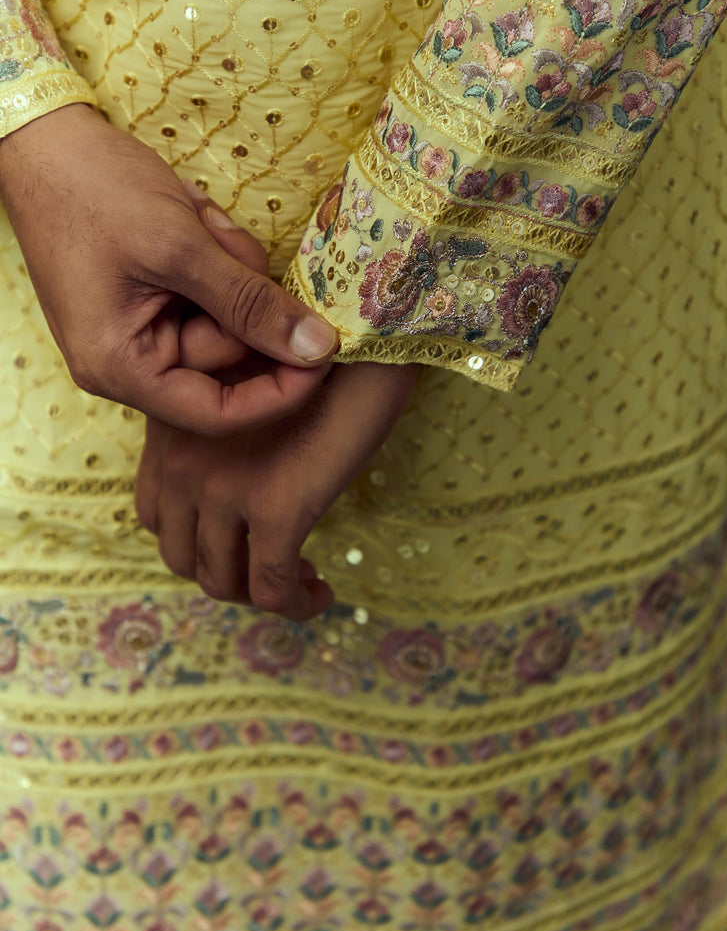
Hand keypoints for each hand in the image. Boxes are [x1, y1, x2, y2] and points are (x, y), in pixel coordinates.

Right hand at [0, 104, 338, 432]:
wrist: (47, 140)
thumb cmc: (93, 192)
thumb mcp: (181, 247)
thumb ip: (250, 303)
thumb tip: (317, 348)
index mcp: (121, 367)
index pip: (217, 413)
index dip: (278, 392)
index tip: (325, 356)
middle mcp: (130, 359)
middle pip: (226, 356)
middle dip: (242, 295)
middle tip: (224, 240)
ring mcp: (142, 326)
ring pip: (226, 317)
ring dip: (231, 265)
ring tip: (200, 221)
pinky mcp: (155, 294)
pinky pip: (211, 290)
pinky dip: (216, 253)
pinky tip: (194, 219)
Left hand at [136, 362, 417, 618]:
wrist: (365, 327)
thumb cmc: (321, 344)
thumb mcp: (253, 378)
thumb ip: (232, 425)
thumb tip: (254, 470)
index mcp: (173, 426)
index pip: (156, 510)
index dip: (194, 537)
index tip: (240, 538)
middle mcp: (182, 460)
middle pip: (182, 553)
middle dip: (224, 571)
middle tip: (271, 566)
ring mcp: (224, 487)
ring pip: (222, 580)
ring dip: (257, 593)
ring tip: (300, 580)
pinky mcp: (276, 506)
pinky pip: (273, 588)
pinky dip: (296, 602)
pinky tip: (320, 592)